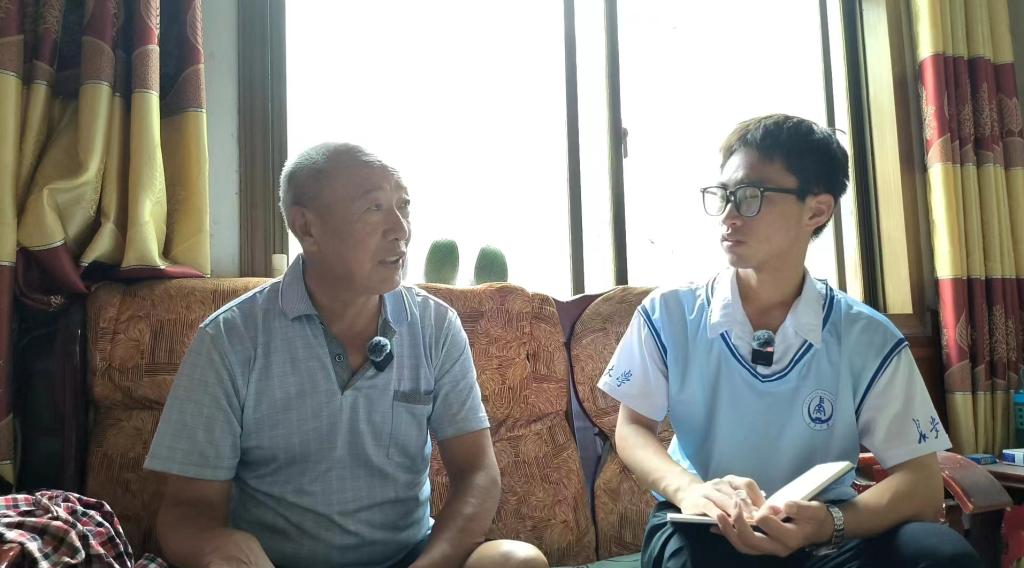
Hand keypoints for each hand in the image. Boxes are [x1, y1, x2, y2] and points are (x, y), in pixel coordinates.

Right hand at [674, 475, 765, 518]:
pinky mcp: (698, 501)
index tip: (770, 511)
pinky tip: (726, 521)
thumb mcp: (729, 495)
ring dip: (738, 512)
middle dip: (751, 508)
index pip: (747, 484)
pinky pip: (710, 507)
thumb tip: (770, 511)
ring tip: (748, 522)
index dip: (759, 497)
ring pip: (726, 501)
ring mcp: (708, 491)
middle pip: (738, 494)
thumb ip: (745, 500)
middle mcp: (720, 483)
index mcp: (731, 480)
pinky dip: (719, 514)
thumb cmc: (714, 498)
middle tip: (762, 519)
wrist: (687, 493)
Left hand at [712, 499, 832, 556]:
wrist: (817, 528)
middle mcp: (777, 548)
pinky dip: (728, 535)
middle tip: (734, 504)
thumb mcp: (814, 510)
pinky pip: (742, 544)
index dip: (763, 511)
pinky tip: (715, 526)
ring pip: (743, 546)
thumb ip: (800, 508)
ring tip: (719, 516)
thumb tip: (785, 505)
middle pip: (750, 541)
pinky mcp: (762, 546)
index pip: (767, 524)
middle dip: (737, 522)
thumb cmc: (815, 517)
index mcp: (790, 538)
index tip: (769, 502)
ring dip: (728, 531)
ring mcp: (768, 549)